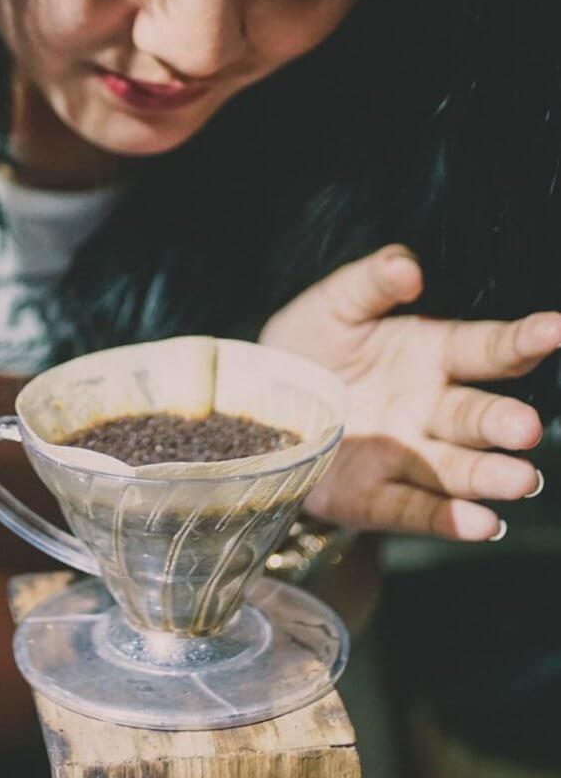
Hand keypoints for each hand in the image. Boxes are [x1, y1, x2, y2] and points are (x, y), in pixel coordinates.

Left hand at [259, 245, 557, 540]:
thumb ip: (371, 284)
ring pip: (457, 468)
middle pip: (475, 416)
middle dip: (502, 422)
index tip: (556, 328)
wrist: (258, 402)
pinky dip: (447, 518)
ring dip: (487, 476)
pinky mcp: (374, 498)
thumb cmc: (309, 345)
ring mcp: (407, 456)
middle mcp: (430, 409)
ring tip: (520, 480)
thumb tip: (407, 267)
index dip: (524, 339)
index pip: (487, 348)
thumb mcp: (332, 306)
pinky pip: (415, 509)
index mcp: (431, 355)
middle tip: (524, 427)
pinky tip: (480, 522)